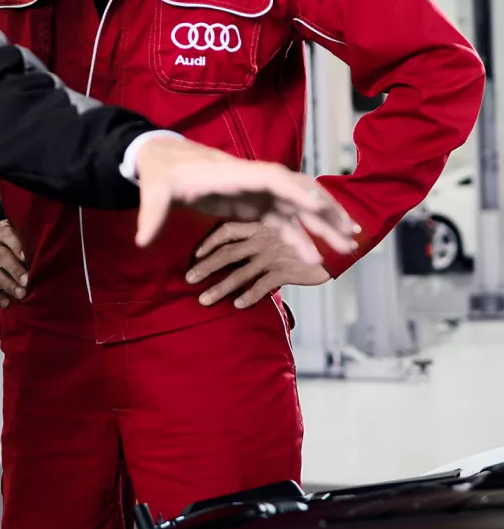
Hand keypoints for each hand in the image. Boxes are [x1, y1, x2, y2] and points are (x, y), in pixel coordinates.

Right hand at [0, 220, 28, 308]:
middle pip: (1, 256)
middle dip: (16, 270)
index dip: (19, 247)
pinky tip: (5, 302)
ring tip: (21, 294)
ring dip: (8, 284)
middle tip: (28, 282)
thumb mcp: (2, 233)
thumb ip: (18, 240)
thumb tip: (44, 256)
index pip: (8, 236)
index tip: (29, 258)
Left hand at [134, 137, 357, 264]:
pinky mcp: (253, 203)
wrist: (162, 160)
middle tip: (350, 233)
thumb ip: (150, 216)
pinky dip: (301, 234)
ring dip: (322, 223)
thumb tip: (141, 241)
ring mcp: (255, 191)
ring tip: (348, 244)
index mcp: (231, 173)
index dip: (294, 189)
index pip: (270, 176)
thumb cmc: (160, 174)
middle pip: (296, 190)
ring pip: (297, 207)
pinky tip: (315, 253)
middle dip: (324, 210)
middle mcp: (251, 179)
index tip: (316, 203)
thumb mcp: (153, 193)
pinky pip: (284, 219)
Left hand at [186, 220, 330, 307]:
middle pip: (226, 254)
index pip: (226, 230)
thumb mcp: (284, 227)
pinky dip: (249, 295)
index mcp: (259, 223)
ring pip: (240, 272)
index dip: (208, 242)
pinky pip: (263, 284)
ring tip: (204, 300)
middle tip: (188, 280)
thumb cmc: (310, 234)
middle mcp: (263, 238)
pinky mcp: (287, 269)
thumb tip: (242, 247)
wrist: (342, 238)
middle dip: (205, 267)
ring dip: (220, 287)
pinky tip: (238, 305)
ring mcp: (273, 254)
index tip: (194, 255)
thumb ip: (263, 235)